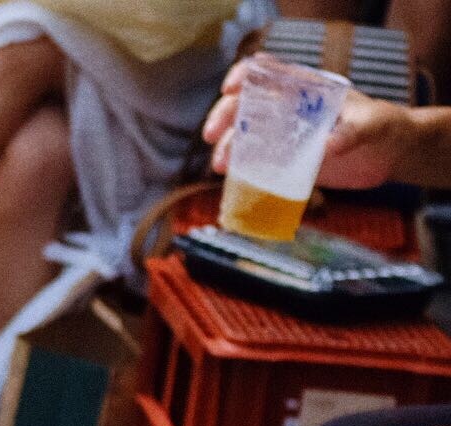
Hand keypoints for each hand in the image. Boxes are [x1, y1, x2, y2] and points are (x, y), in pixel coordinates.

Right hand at [206, 58, 414, 190]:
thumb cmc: (384, 127)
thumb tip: (328, 146)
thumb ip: (352, 132)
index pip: (269, 71)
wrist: (390, 154)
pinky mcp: (285, 160)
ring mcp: (284, 134)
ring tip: (221, 166)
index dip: (245, 74)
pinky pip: (254, 159)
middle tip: (212, 136)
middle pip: (245, 104)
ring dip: (226, 146)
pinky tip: (230, 177)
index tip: (230, 89)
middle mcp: (289, 108)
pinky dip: (238, 167)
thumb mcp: (372, 124)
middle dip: (223, 116)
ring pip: (243, 133)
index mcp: (306, 88)